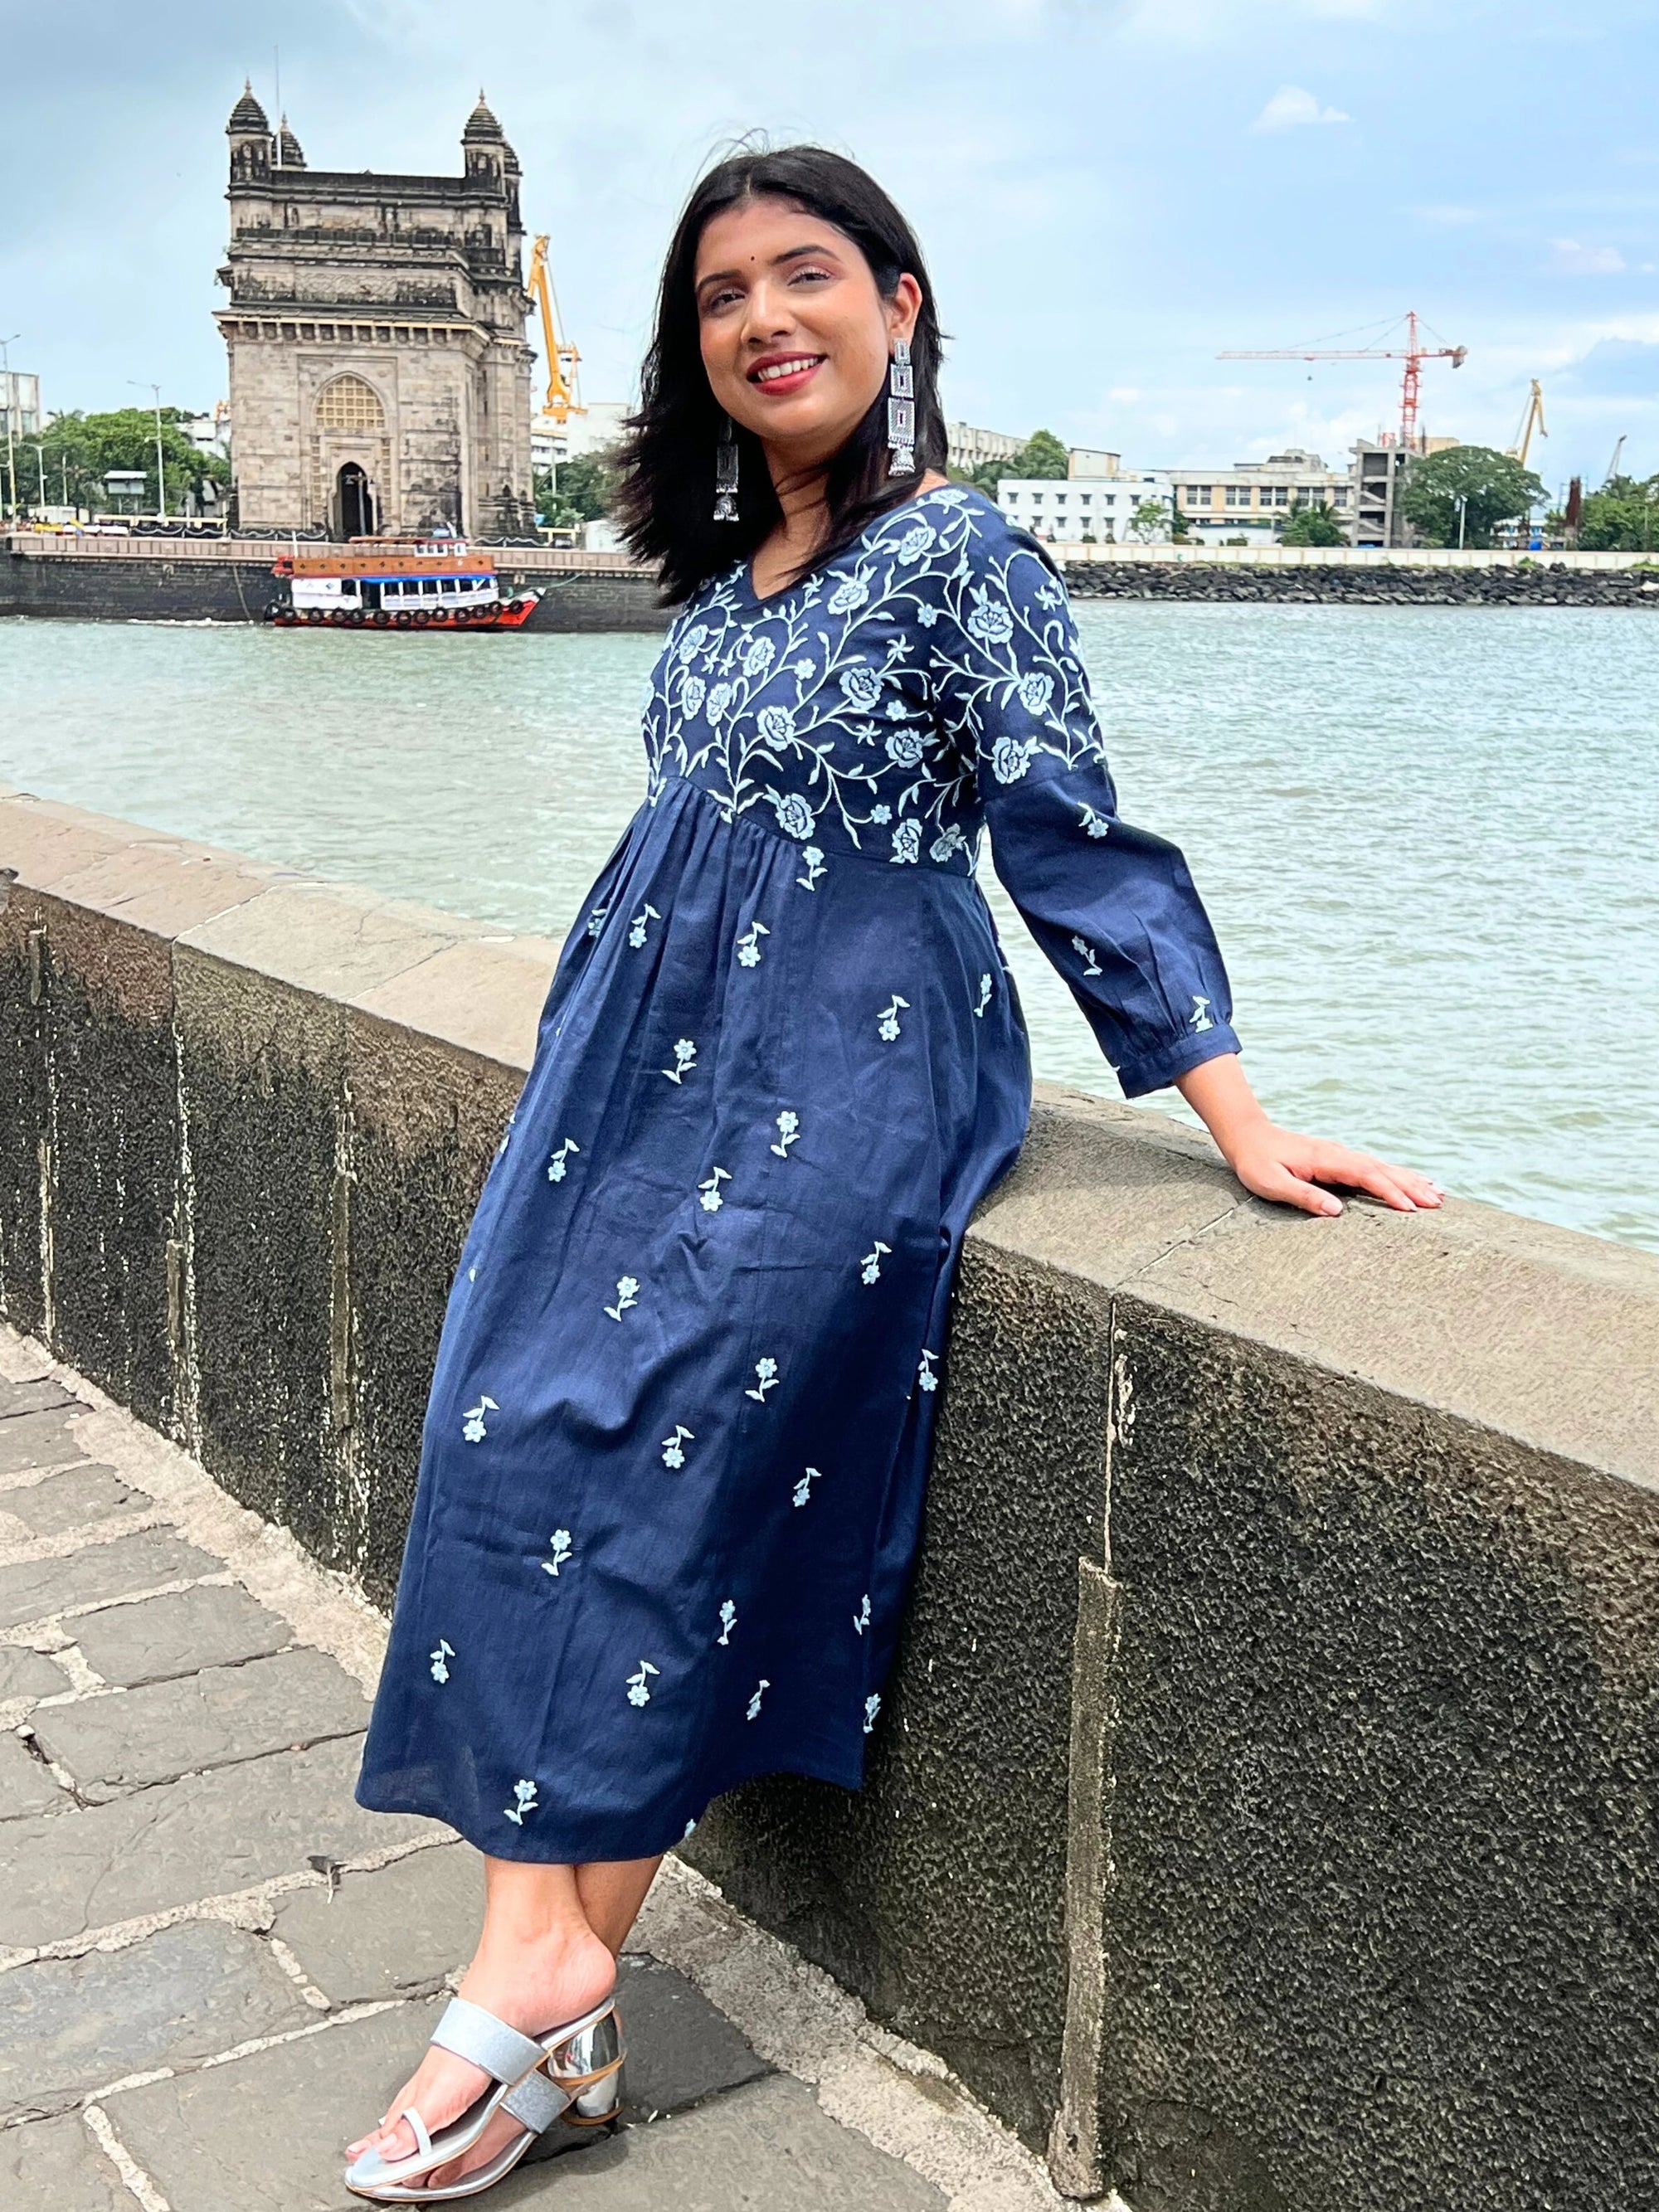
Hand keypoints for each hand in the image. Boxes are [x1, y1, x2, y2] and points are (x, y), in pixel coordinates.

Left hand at [1223, 1120, 1443, 1218]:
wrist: (1248, 1135)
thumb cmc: (1256, 1162)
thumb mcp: (1271, 1183)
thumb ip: (1302, 1195)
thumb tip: (1336, 1211)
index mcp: (1325, 1159)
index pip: (1365, 1175)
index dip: (1388, 1191)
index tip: (1410, 1208)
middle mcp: (1338, 1154)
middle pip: (1382, 1170)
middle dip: (1411, 1186)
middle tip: (1438, 1202)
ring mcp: (1341, 1155)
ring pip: (1382, 1167)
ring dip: (1409, 1180)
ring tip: (1438, 1193)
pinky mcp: (1339, 1160)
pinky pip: (1374, 1168)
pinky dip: (1396, 1175)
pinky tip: (1411, 1182)